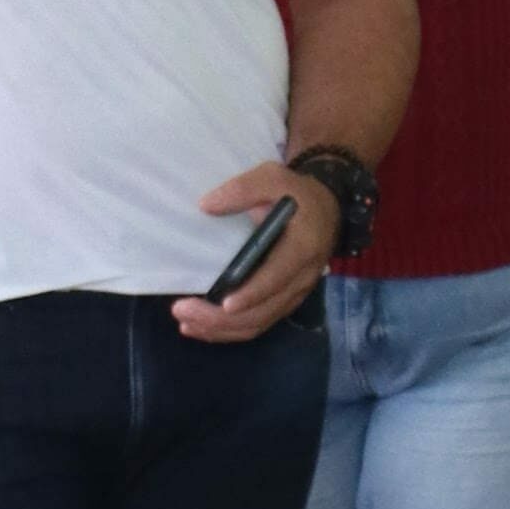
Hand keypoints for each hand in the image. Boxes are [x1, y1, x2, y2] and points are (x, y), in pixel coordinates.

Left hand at [173, 161, 336, 343]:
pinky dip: (230, 331)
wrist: (326, 208)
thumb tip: (206, 206)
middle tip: (183, 311)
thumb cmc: (296, 193)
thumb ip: (242, 189)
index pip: (277, 277)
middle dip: (222, 318)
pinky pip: (259, 323)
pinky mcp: (284, 300)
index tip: (224, 303)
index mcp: (302, 247)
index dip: (252, 293)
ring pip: (259, 322)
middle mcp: (302, 277)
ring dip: (222, 329)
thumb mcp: (273, 177)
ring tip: (187, 323)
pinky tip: (202, 328)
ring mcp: (294, 293)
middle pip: (264, 310)